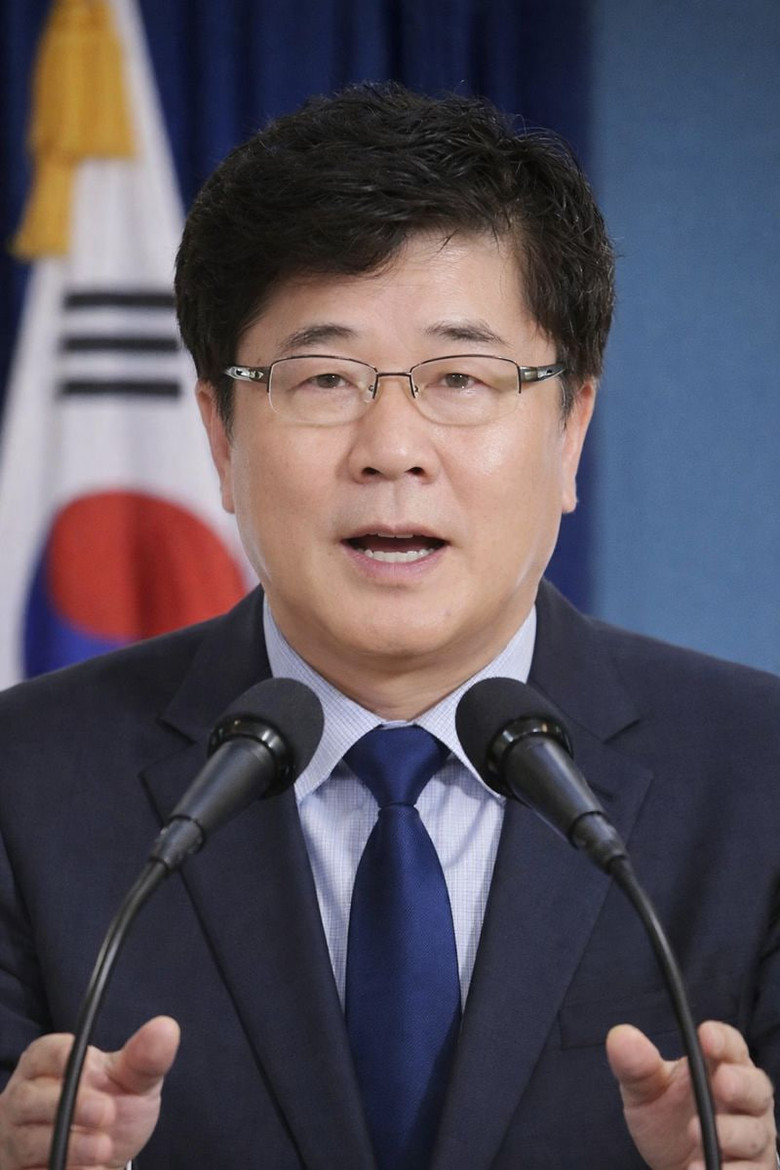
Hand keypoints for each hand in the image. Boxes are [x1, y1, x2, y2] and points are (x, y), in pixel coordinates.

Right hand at [0, 1016, 179, 1168]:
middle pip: (29, 1098)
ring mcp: (17, 1138)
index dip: (64, 1058)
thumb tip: (167, 1028)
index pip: (45, 1052)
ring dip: (69, 1146)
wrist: (104, 1156)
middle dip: (70, 1105)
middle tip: (106, 1113)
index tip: (94, 1067)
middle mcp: (24, 1098)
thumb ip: (144, 1058)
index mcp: (47, 1063)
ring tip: (103, 1149)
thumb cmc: (112, 1104)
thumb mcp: (132, 1081)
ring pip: (26, 1141)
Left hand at [607, 1019, 775, 1169]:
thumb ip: (636, 1066)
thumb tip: (620, 1036)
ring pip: (754, 1131)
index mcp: (720, 1068)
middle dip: (740, 1084)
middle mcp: (744, 1100)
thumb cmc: (665, 1117)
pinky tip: (700, 1167)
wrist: (672, 1164)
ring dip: (730, 1133)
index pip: (730, 1046)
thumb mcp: (645, 1091)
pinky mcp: (752, 1169)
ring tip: (695, 1133)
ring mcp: (751, 1136)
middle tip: (721, 1084)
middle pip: (755, 1086)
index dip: (722, 1039)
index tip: (705, 1036)